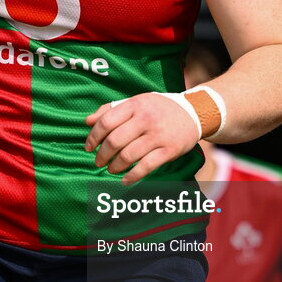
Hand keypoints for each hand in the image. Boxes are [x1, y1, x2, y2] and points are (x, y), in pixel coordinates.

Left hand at [85, 93, 199, 184]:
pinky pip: (146, 167)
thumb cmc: (159, 108)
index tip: (88, 147)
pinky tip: (124, 180)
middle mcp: (146, 119)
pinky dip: (132, 176)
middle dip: (102, 155)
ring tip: (110, 169)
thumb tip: (87, 121)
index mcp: (136, 105)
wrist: (194, 113)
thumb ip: (111, 110)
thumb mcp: (137, 102)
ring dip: (114, 166)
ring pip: (128, 156)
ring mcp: (158, 135)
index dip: (93, 136)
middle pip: (115, 141)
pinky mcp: (169, 150)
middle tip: (98, 162)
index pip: (106, 121)